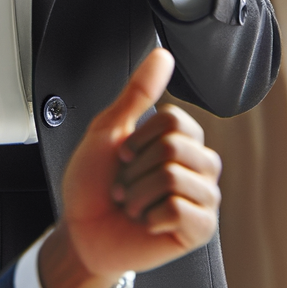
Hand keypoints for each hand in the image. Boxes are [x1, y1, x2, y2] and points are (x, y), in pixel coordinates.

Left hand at [37, 48, 221, 287]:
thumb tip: (162, 56)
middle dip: (135, 168)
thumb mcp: (108, 130)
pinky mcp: (201, 228)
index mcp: (182, 140)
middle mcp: (199, 166)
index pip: (175, 120)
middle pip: (174, 147)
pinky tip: (148, 223)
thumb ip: (138, 93)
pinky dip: (151, 217)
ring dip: (138, 194)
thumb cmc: (94, 185)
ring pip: (174, 177)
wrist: (82, 231)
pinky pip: (179, 209)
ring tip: (134, 204)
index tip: (124, 155)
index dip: (138, 138)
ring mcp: (204, 197)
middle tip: (126, 184)